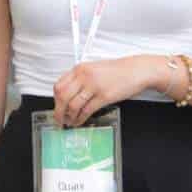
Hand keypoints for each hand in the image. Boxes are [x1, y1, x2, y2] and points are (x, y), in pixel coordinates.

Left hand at [51, 55, 166, 126]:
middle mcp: (84, 76)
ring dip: (69, 117)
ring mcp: (94, 86)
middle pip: (62, 97)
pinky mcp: (104, 96)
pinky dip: (80, 119)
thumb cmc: (118, 71)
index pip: (59, 85)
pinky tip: (80, 121)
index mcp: (80, 69)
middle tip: (58, 119)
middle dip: (58, 111)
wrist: (136, 70)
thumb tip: (69, 94)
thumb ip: (80, 79)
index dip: (55, 100)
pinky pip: (86, 111)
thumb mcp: (94, 69)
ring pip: (73, 105)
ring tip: (70, 122)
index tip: (56, 107)